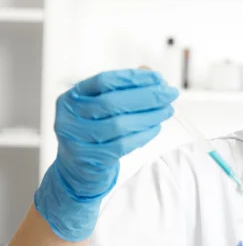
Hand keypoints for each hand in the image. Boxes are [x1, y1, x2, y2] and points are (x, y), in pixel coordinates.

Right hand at [34, 69, 178, 241]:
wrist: (77, 171)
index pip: (104, 81)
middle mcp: (68, 117)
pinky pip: (122, 145)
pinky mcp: (89, 160)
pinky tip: (157, 128)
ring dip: (150, 116)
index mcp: (71, 97)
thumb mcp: (102, 109)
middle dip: (147, 96)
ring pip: (119, 124)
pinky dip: (144, 135)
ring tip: (168, 110)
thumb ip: (124, 90)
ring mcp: (76, 140)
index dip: (133, 78)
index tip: (159, 78)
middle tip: (170, 94)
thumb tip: (152, 75)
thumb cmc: (95, 132)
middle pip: (112, 102)